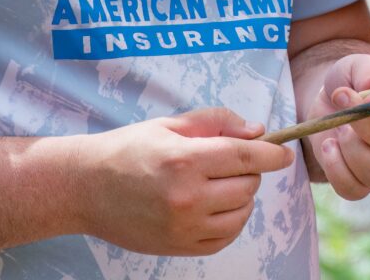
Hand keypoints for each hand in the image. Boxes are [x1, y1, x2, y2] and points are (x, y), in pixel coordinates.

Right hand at [74, 108, 294, 255]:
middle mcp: (186, 197)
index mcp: (184, 160)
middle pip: (247, 185)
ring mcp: (183, 226)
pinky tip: (214, 206)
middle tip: (227, 162)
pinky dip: (230, 221)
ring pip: (241, 213)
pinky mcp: (179, 247)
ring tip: (217, 184)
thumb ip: (216, 122)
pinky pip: (225, 237)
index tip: (284, 153)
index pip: (246, 157)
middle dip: (248, 170)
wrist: (85, 188)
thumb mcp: (169, 125)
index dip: (272, 154)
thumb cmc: (128, 149)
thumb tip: (257, 131)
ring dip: (240, 197)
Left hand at [304, 53, 369, 199]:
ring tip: (340, 127)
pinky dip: (335, 167)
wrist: (329, 103)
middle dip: (366, 127)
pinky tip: (329, 145)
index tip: (367, 100)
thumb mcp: (358, 67)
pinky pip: (353, 189)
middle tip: (344, 103)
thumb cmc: (353, 83)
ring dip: (350, 148)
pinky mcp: (364, 185)